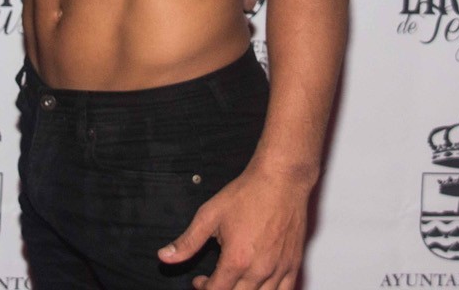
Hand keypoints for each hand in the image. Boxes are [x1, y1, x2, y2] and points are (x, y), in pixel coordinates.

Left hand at [158, 165, 310, 289]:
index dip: (204, 289)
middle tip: (214, 280)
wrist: (281, 179)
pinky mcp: (294, 265)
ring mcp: (279, 269)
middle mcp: (260, 270)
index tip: (199, 280)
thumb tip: (164, 257)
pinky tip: (259, 286)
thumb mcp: (210, 215)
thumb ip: (187, 242)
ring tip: (235, 281)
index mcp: (237, 260)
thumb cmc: (248, 193)